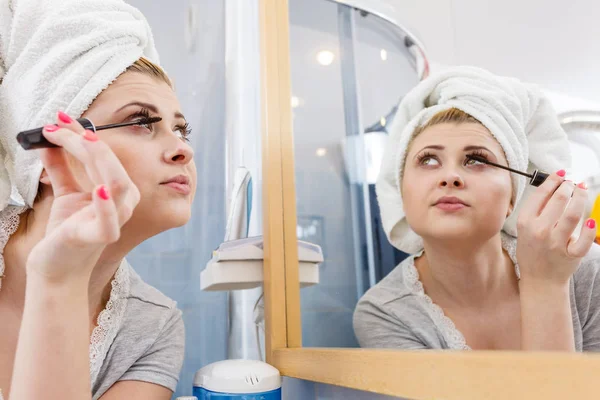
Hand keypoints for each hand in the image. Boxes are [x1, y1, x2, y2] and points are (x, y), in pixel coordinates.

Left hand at [26, 111, 139, 285]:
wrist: (57, 269)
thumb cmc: (67, 233)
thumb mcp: (65, 193)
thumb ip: (61, 167)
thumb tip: (48, 140)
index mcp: (119, 190)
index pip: (104, 155)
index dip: (82, 134)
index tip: (59, 118)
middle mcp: (124, 203)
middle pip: (110, 164)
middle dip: (85, 141)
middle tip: (57, 126)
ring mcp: (115, 219)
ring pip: (118, 184)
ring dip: (98, 160)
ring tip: (79, 141)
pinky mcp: (102, 237)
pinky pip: (110, 221)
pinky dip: (106, 205)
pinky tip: (98, 191)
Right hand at [516, 169, 595, 285]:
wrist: (540, 280)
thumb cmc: (532, 252)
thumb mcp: (524, 230)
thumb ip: (535, 210)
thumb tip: (552, 186)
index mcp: (526, 222)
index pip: (541, 194)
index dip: (553, 180)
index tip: (561, 174)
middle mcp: (540, 231)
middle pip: (559, 200)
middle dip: (569, 187)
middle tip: (573, 183)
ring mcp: (556, 243)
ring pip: (573, 214)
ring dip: (581, 198)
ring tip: (583, 191)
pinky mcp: (571, 254)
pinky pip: (584, 238)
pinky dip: (589, 228)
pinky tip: (590, 220)